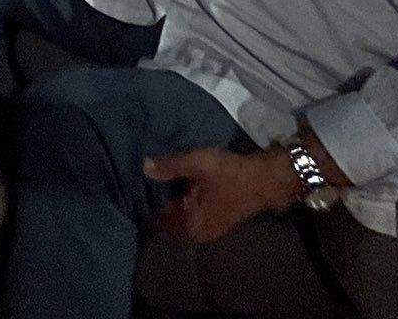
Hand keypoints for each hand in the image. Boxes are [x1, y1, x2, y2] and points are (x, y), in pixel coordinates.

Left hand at [146, 147, 297, 243]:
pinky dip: (182, 209)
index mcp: (190, 224)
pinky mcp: (217, 223)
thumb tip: (143, 167)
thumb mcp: (197, 164)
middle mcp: (197, 234)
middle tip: (142, 188)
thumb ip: (169, 166)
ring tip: (158, 188)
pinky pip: (190, 219)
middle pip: (168, 225)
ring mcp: (208, 231)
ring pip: (179, 223)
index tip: (132, 193)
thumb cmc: (230, 173)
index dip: (145, 209)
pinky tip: (179, 191)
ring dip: (170, 209)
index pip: (158, 223)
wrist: (265, 180)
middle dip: (156, 210)